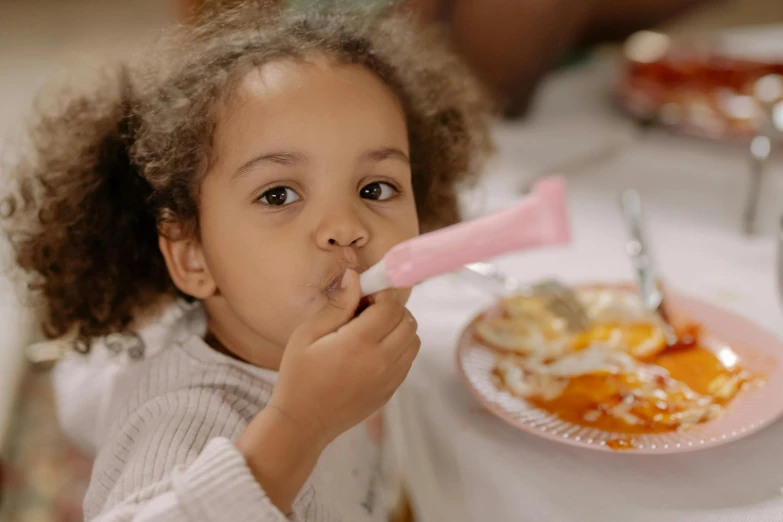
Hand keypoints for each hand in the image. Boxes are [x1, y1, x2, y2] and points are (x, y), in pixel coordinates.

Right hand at [237, 269, 418, 511]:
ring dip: (398, 329)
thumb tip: (355, 277)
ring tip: (370, 332)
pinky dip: (398, 349)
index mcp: (360, 343)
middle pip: (408, 321)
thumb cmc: (299, 375)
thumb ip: (337, 305)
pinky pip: (407, 361)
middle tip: (366, 312)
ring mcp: (390, 379)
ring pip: (413, 341)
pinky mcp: (390, 391)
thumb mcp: (308, 334)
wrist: (303, 422)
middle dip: (392, 309)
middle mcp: (382, 361)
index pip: (391, 306)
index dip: (381, 294)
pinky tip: (371, 352)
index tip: (365, 295)